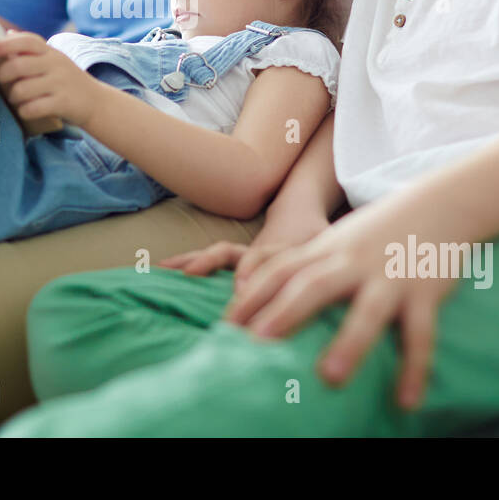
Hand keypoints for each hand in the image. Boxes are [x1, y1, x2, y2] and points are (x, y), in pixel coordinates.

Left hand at [0, 30, 102, 125]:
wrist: (97, 101)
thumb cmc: (66, 80)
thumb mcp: (53, 60)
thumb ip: (30, 50)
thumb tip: (6, 33)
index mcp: (50, 52)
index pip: (27, 41)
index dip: (5, 45)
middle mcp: (56, 64)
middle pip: (19, 66)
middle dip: (3, 75)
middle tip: (0, 81)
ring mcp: (60, 83)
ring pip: (22, 89)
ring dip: (13, 96)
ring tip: (15, 98)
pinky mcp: (64, 103)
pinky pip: (34, 107)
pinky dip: (24, 111)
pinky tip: (26, 111)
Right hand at [159, 214, 328, 286]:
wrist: (301, 209)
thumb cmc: (317, 235)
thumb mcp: (328, 246)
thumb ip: (326, 263)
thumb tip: (340, 283)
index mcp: (279, 248)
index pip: (260, 258)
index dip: (249, 271)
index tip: (239, 290)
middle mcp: (255, 249)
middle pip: (226, 252)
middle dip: (204, 263)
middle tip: (183, 274)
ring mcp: (242, 253)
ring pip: (212, 255)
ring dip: (186, 261)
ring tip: (158, 270)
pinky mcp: (234, 258)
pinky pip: (206, 260)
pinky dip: (184, 264)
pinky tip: (161, 271)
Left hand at [223, 210, 458, 408]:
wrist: (440, 203)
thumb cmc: (377, 231)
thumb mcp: (336, 241)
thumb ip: (303, 265)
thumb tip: (256, 292)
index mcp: (327, 250)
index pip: (280, 270)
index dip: (251, 296)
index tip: (225, 325)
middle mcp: (353, 262)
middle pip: (314, 286)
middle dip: (284, 314)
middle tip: (254, 345)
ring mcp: (389, 276)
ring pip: (368, 310)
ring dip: (349, 343)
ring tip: (330, 378)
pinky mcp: (425, 292)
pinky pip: (421, 334)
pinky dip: (414, 368)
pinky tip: (406, 402)